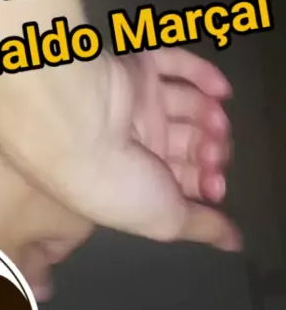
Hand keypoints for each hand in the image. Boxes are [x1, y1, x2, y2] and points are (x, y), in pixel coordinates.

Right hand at [0, 47, 239, 251]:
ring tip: (217, 124)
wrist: (76, 127)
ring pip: (186, 105)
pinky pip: (176, 65)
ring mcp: (136, 102)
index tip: (215, 188)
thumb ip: (202, 227)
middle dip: (208, 150)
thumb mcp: (163, 221)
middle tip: (214, 155)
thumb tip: (233, 243)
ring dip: (209, 117)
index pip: (178, 178)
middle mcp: (136, 141)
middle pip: (186, 141)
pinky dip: (203, 75)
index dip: (203, 183)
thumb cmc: (116, 182)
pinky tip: (221, 91)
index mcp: (134, 179)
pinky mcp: (136, 67)